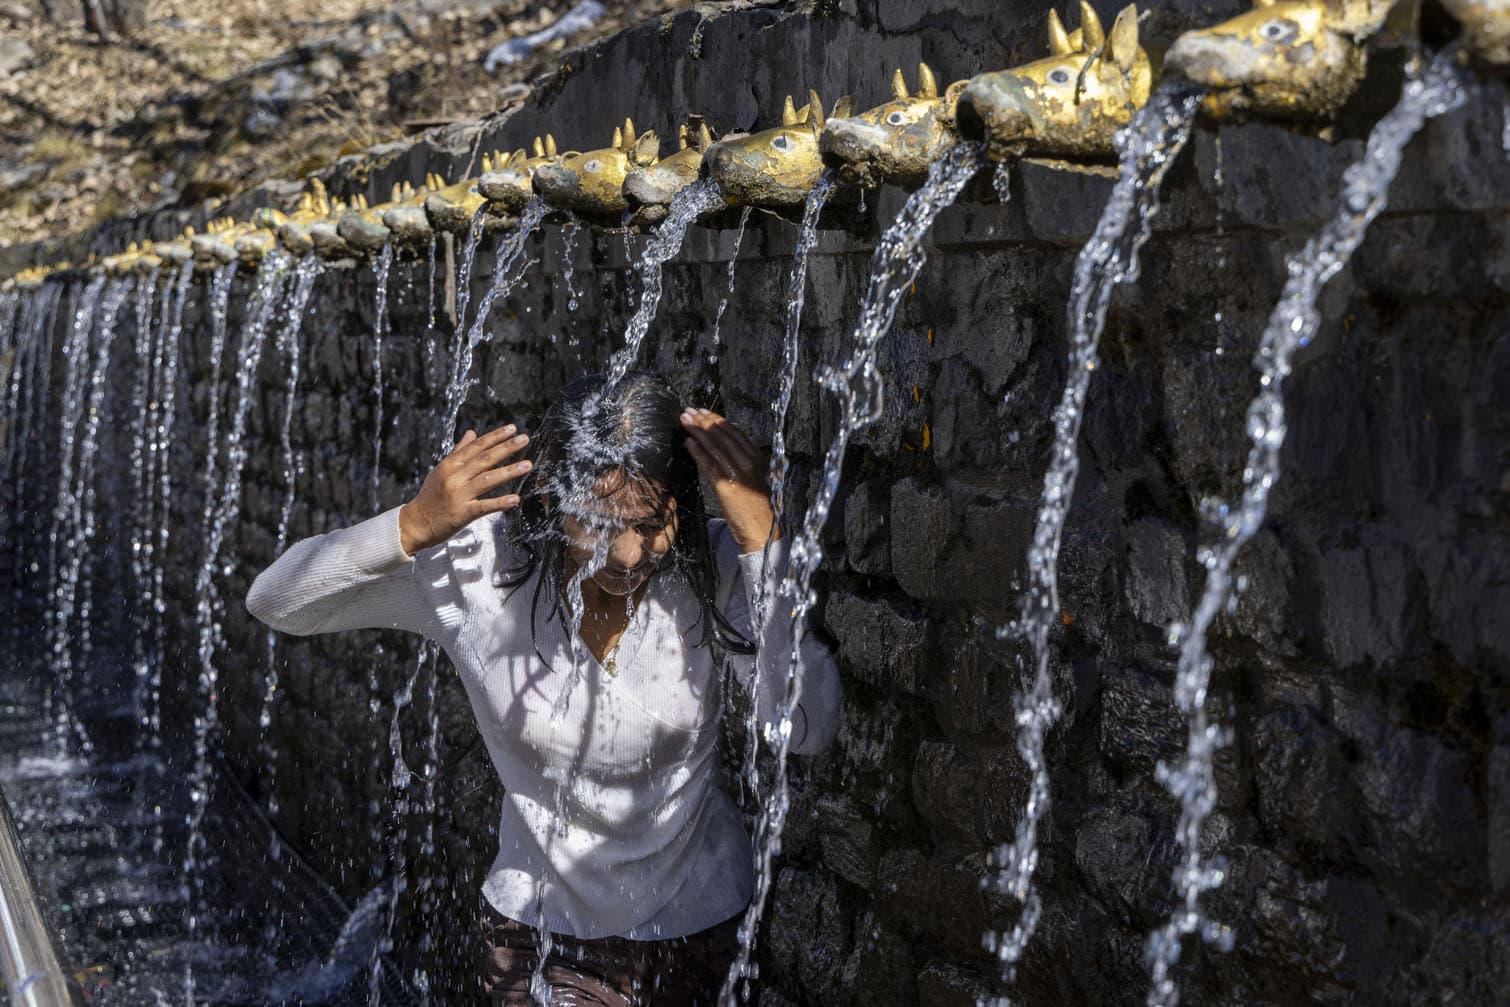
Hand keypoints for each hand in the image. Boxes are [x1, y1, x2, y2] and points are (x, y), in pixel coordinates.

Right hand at [399, 424, 531, 555]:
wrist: (415, 523)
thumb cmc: (430, 496)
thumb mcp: (441, 470)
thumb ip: (458, 451)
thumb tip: (472, 433)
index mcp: (450, 465)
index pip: (476, 447)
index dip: (495, 437)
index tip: (512, 428)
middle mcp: (455, 477)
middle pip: (484, 459)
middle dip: (506, 448)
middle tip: (524, 439)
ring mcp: (459, 495)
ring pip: (487, 480)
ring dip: (509, 472)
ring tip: (527, 465)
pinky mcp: (462, 513)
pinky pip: (484, 506)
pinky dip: (500, 502)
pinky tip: (515, 499)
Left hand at [679, 407, 777, 554]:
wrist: (761, 531)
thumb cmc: (756, 505)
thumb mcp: (756, 477)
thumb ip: (744, 461)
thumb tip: (724, 444)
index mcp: (758, 458)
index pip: (735, 433)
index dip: (717, 420)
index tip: (703, 411)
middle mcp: (749, 463)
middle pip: (722, 436)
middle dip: (704, 421)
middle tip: (689, 411)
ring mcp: (737, 475)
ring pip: (714, 447)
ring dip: (698, 431)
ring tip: (685, 420)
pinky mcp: (726, 487)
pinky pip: (708, 465)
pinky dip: (698, 452)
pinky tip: (688, 442)